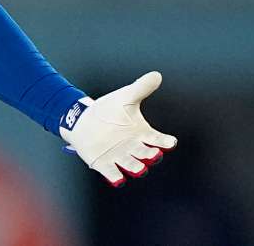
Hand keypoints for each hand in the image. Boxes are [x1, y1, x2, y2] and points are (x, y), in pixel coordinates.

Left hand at [59, 71, 177, 186]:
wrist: (83, 119)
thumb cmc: (109, 110)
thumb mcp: (125, 98)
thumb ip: (141, 88)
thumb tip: (156, 75)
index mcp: (142, 134)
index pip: (158, 140)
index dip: (165, 142)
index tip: (170, 142)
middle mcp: (134, 148)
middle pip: (147, 155)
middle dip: (151, 156)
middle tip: (153, 154)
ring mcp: (120, 157)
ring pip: (133, 166)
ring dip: (136, 168)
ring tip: (139, 168)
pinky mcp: (104, 164)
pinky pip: (113, 174)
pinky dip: (116, 177)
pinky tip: (118, 179)